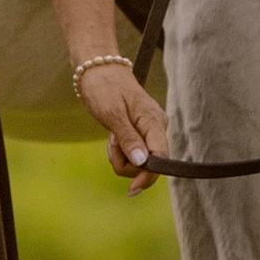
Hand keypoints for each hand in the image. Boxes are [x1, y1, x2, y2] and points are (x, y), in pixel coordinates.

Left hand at [76, 57, 169, 191]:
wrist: (99, 69)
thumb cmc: (104, 88)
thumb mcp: (113, 114)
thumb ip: (128, 139)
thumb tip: (143, 163)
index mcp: (154, 122)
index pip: (160, 157)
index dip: (148, 176)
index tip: (131, 190)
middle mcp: (157, 127)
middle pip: (148, 164)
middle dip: (126, 162)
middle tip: (111, 142)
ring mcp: (150, 130)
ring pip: (139, 161)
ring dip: (121, 156)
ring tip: (111, 136)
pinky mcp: (142, 133)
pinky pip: (134, 153)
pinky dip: (121, 151)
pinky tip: (114, 137)